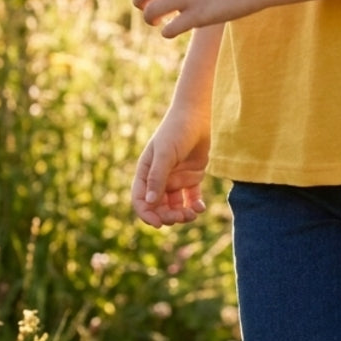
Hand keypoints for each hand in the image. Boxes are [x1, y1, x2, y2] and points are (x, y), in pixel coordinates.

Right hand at [132, 113, 209, 227]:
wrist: (198, 116)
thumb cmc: (176, 131)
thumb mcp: (165, 153)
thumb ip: (158, 177)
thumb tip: (150, 202)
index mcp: (146, 173)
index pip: (141, 200)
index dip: (147, 214)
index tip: (158, 224)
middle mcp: (159, 178)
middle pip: (159, 207)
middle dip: (168, 216)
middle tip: (181, 218)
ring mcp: (175, 179)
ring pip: (175, 206)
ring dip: (182, 214)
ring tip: (192, 214)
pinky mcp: (191, 178)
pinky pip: (190, 199)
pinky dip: (194, 206)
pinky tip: (200, 207)